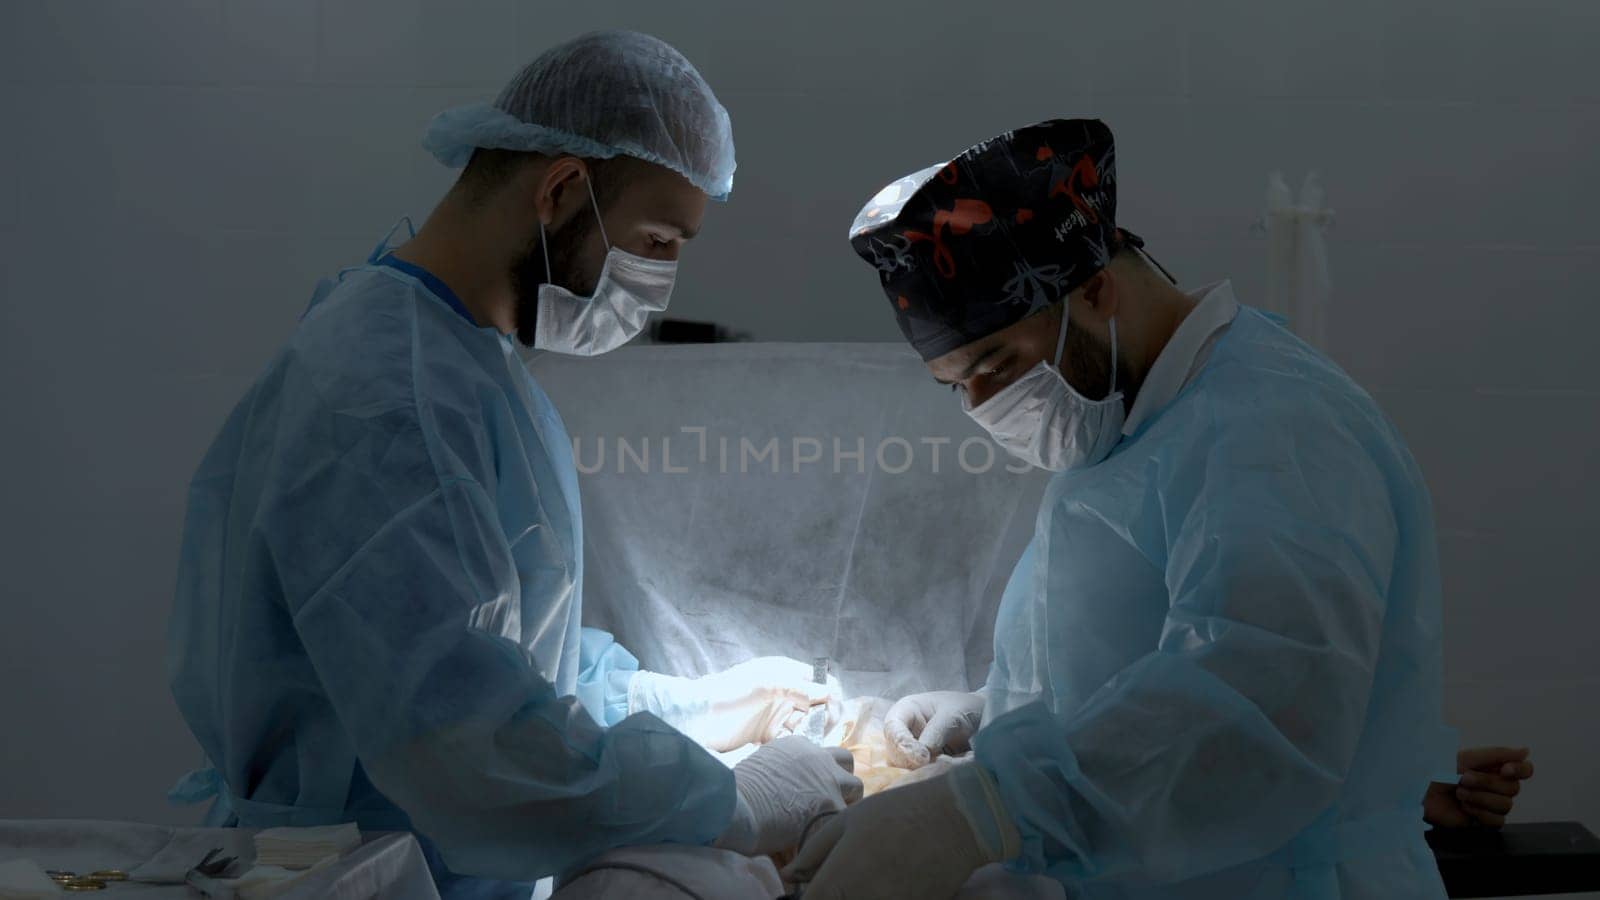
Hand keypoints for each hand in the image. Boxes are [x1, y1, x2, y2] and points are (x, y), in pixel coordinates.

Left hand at [630, 657, 837, 750]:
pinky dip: (796, 744)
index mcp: (786, 673)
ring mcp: (777, 715)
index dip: (830, 695)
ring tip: (802, 739)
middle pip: (818, 705)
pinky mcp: (769, 735)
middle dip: (823, 717)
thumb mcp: (765, 684)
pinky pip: (792, 740)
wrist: (698, 717)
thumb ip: (797, 688)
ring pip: (807, 725)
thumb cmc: (730, 691)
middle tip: (819, 729)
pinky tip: (792, 748)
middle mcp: (786, 693)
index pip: (820, 681)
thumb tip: (829, 693)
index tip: (831, 710)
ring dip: (810, 732)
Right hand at [714, 736, 863, 856]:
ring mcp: (829, 781)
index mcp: (799, 745)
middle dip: (841, 779)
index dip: (819, 772)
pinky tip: (827, 838)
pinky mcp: (832, 807)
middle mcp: (819, 758)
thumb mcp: (760, 764)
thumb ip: (779, 768)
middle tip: (831, 798)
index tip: (812, 787)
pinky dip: (837, 827)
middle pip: (846, 761)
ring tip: (834, 819)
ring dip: (848, 800)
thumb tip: (779, 783)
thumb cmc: (738, 789)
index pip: (821, 754)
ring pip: (856, 786)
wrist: (737, 804)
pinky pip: (846, 817)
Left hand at [783, 771, 991, 898]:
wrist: (957, 820)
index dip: (807, 898)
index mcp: (839, 879)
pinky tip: (890, 879)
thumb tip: (789, 875)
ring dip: (856, 896)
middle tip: (840, 878)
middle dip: (831, 896)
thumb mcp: (849, 821)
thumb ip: (814, 850)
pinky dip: (880, 896)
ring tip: (870, 873)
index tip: (809, 889)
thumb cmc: (897, 812)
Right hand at [883, 691, 984, 768]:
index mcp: (906, 712)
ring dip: (926, 771)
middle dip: (914, 763)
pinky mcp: (922, 767)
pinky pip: (920, 777)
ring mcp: (912, 752)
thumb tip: (922, 758)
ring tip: (952, 765)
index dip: (903, 745)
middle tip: (938, 765)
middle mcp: (904, 733)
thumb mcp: (953, 715)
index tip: (923, 758)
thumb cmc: (965, 709)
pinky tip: (954, 769)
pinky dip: (936, 776)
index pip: (892, 729)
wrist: (984, 719)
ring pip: (906, 769)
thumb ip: (936, 732)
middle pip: (895, 753)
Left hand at [1424, 746, 1534, 827]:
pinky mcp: (1483, 821)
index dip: (1520, 770)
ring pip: (1506, 805)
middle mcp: (1496, 786)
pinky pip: (1497, 821)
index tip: (1505, 770)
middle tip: (1463, 780)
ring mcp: (1490, 804)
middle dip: (1486, 783)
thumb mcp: (1467, 758)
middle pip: (1514, 788)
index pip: (1524, 770)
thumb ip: (1497, 754)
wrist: (1419, 792)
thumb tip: (1526, 751)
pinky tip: (1464, 808)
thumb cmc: (1438, 770)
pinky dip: (1479, 813)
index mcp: (1493, 768)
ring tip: (1459, 794)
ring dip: (1480, 798)